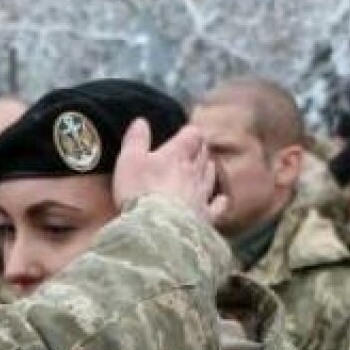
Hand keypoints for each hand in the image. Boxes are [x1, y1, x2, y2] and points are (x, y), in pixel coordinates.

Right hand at [112, 119, 227, 224]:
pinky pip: (217, 206)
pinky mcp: (206, 217)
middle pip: (203, 155)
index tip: (187, 132)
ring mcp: (202, 195)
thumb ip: (136, 140)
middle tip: (196, 148)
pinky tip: (220, 199)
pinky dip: (219, 201)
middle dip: (200, 150)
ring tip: (208, 166)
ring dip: (209, 170)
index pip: (192, 135)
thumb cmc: (140, 191)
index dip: (190, 132)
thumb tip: (141, 121)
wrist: (157, 228)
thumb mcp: (129, 160)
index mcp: (178, 154)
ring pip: (211, 177)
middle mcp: (195, 172)